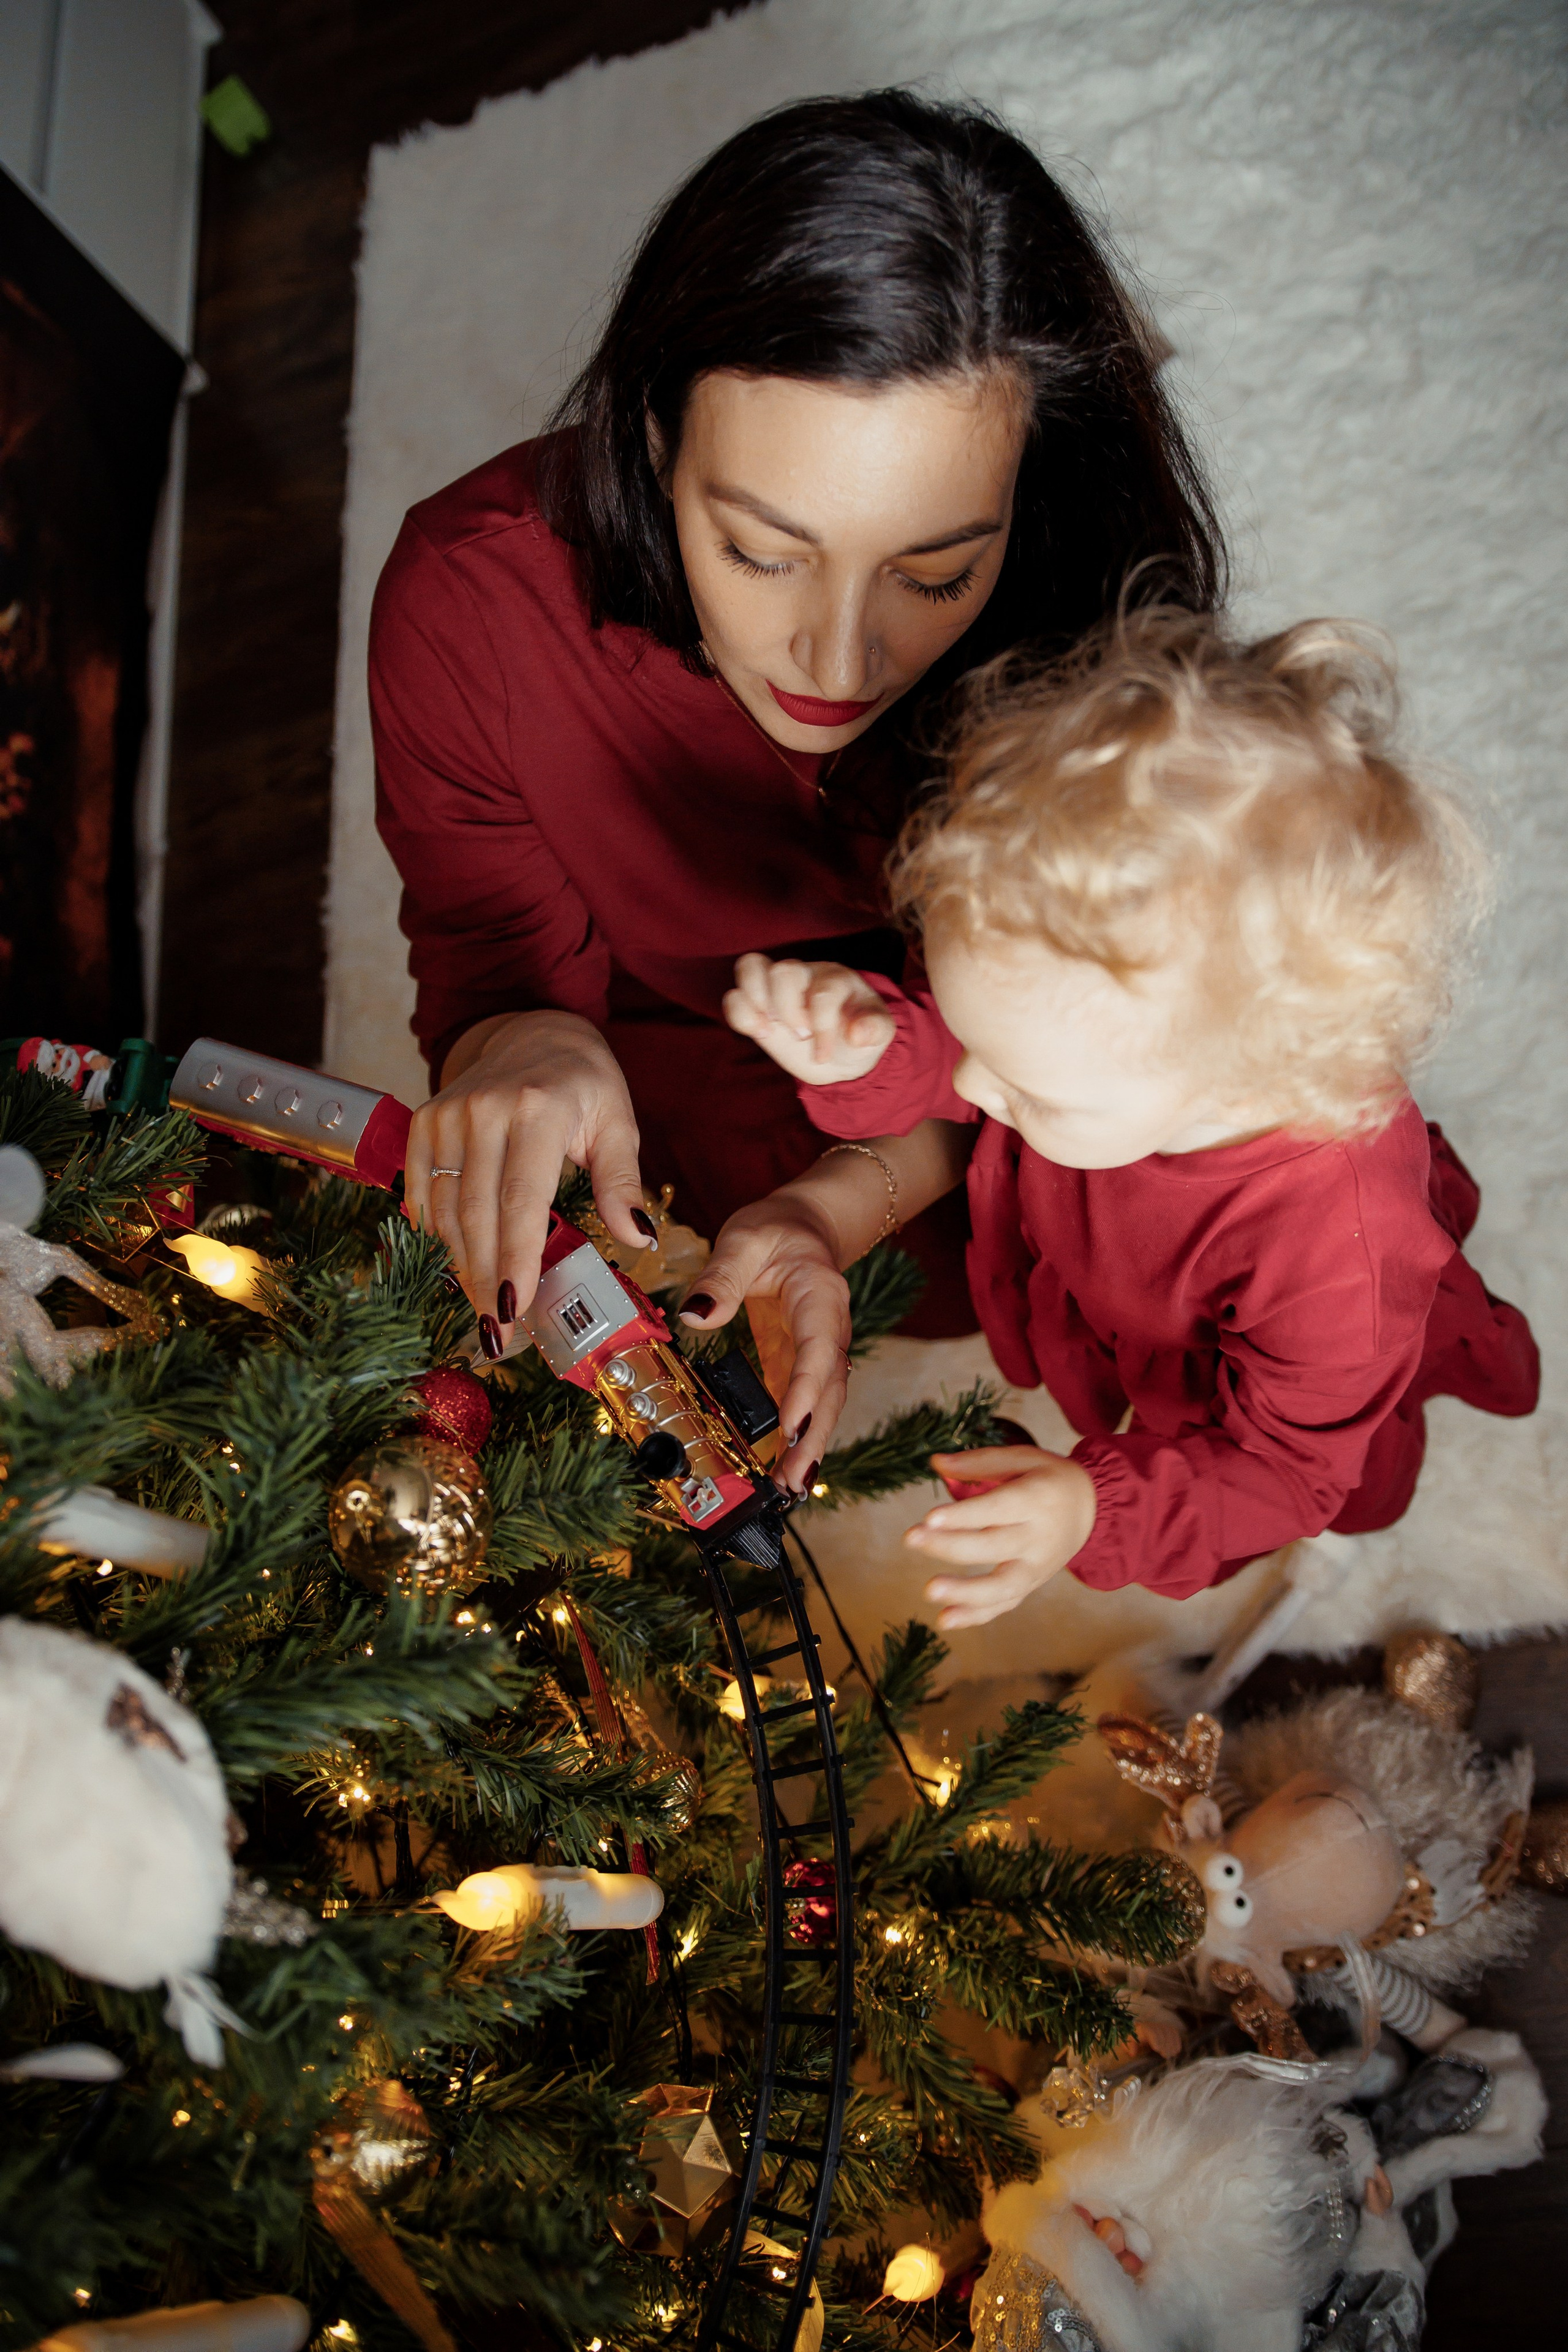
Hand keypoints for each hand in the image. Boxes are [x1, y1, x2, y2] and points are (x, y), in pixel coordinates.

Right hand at [406, 1011, 649, 1336]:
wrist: (530, 1030)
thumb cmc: (583, 1083)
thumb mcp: (617, 1123)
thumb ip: (623, 1182)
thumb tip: (638, 1238)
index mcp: (539, 1110)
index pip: (521, 1199)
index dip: (515, 1259)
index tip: (515, 1310)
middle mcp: (484, 1110)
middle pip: (477, 1213)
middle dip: (486, 1278)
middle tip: (499, 1332)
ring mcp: (447, 1114)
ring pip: (444, 1208)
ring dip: (461, 1263)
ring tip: (483, 1308)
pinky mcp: (424, 1121)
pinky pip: (420, 1189)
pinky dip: (434, 1231)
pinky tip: (454, 1263)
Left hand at [677, 1191, 851, 1492]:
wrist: (803, 1228)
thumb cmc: (777, 1231)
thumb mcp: (744, 1239)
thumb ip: (720, 1276)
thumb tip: (695, 1315)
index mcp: (821, 1297)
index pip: (819, 1349)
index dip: (807, 1390)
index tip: (791, 1426)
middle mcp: (830, 1330)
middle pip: (830, 1390)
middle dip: (814, 1436)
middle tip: (794, 1479)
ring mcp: (820, 1351)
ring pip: (824, 1404)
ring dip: (810, 1445)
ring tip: (790, 1486)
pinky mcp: (801, 1364)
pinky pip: (805, 1403)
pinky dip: (798, 1437)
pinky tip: (783, 1468)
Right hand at [723, 953, 894, 1084]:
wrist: (840, 1053)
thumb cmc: (858, 1036)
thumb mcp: (879, 1034)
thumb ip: (876, 1029)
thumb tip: (857, 1033)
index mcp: (836, 978)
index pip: (822, 992)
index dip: (821, 1025)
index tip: (824, 1054)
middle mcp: (805, 975)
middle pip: (783, 970)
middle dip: (788, 1010)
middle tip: (802, 1036)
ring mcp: (777, 987)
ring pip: (750, 966)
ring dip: (756, 1001)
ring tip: (768, 1029)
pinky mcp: (758, 1005)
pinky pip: (733, 996)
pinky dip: (739, 1014)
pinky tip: (760, 1032)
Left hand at [905, 1446, 1096, 1629]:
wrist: (1090, 1510)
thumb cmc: (1047, 1479)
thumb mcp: (1022, 1458)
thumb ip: (979, 1463)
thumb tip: (935, 1463)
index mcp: (1037, 1499)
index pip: (997, 1509)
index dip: (964, 1516)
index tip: (929, 1519)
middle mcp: (1039, 1537)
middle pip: (993, 1546)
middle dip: (950, 1545)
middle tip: (911, 1539)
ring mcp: (1037, 1567)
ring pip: (1002, 1586)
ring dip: (965, 1592)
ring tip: (930, 1590)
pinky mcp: (1032, 1585)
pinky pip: (1005, 1604)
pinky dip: (976, 1615)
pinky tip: (945, 1619)